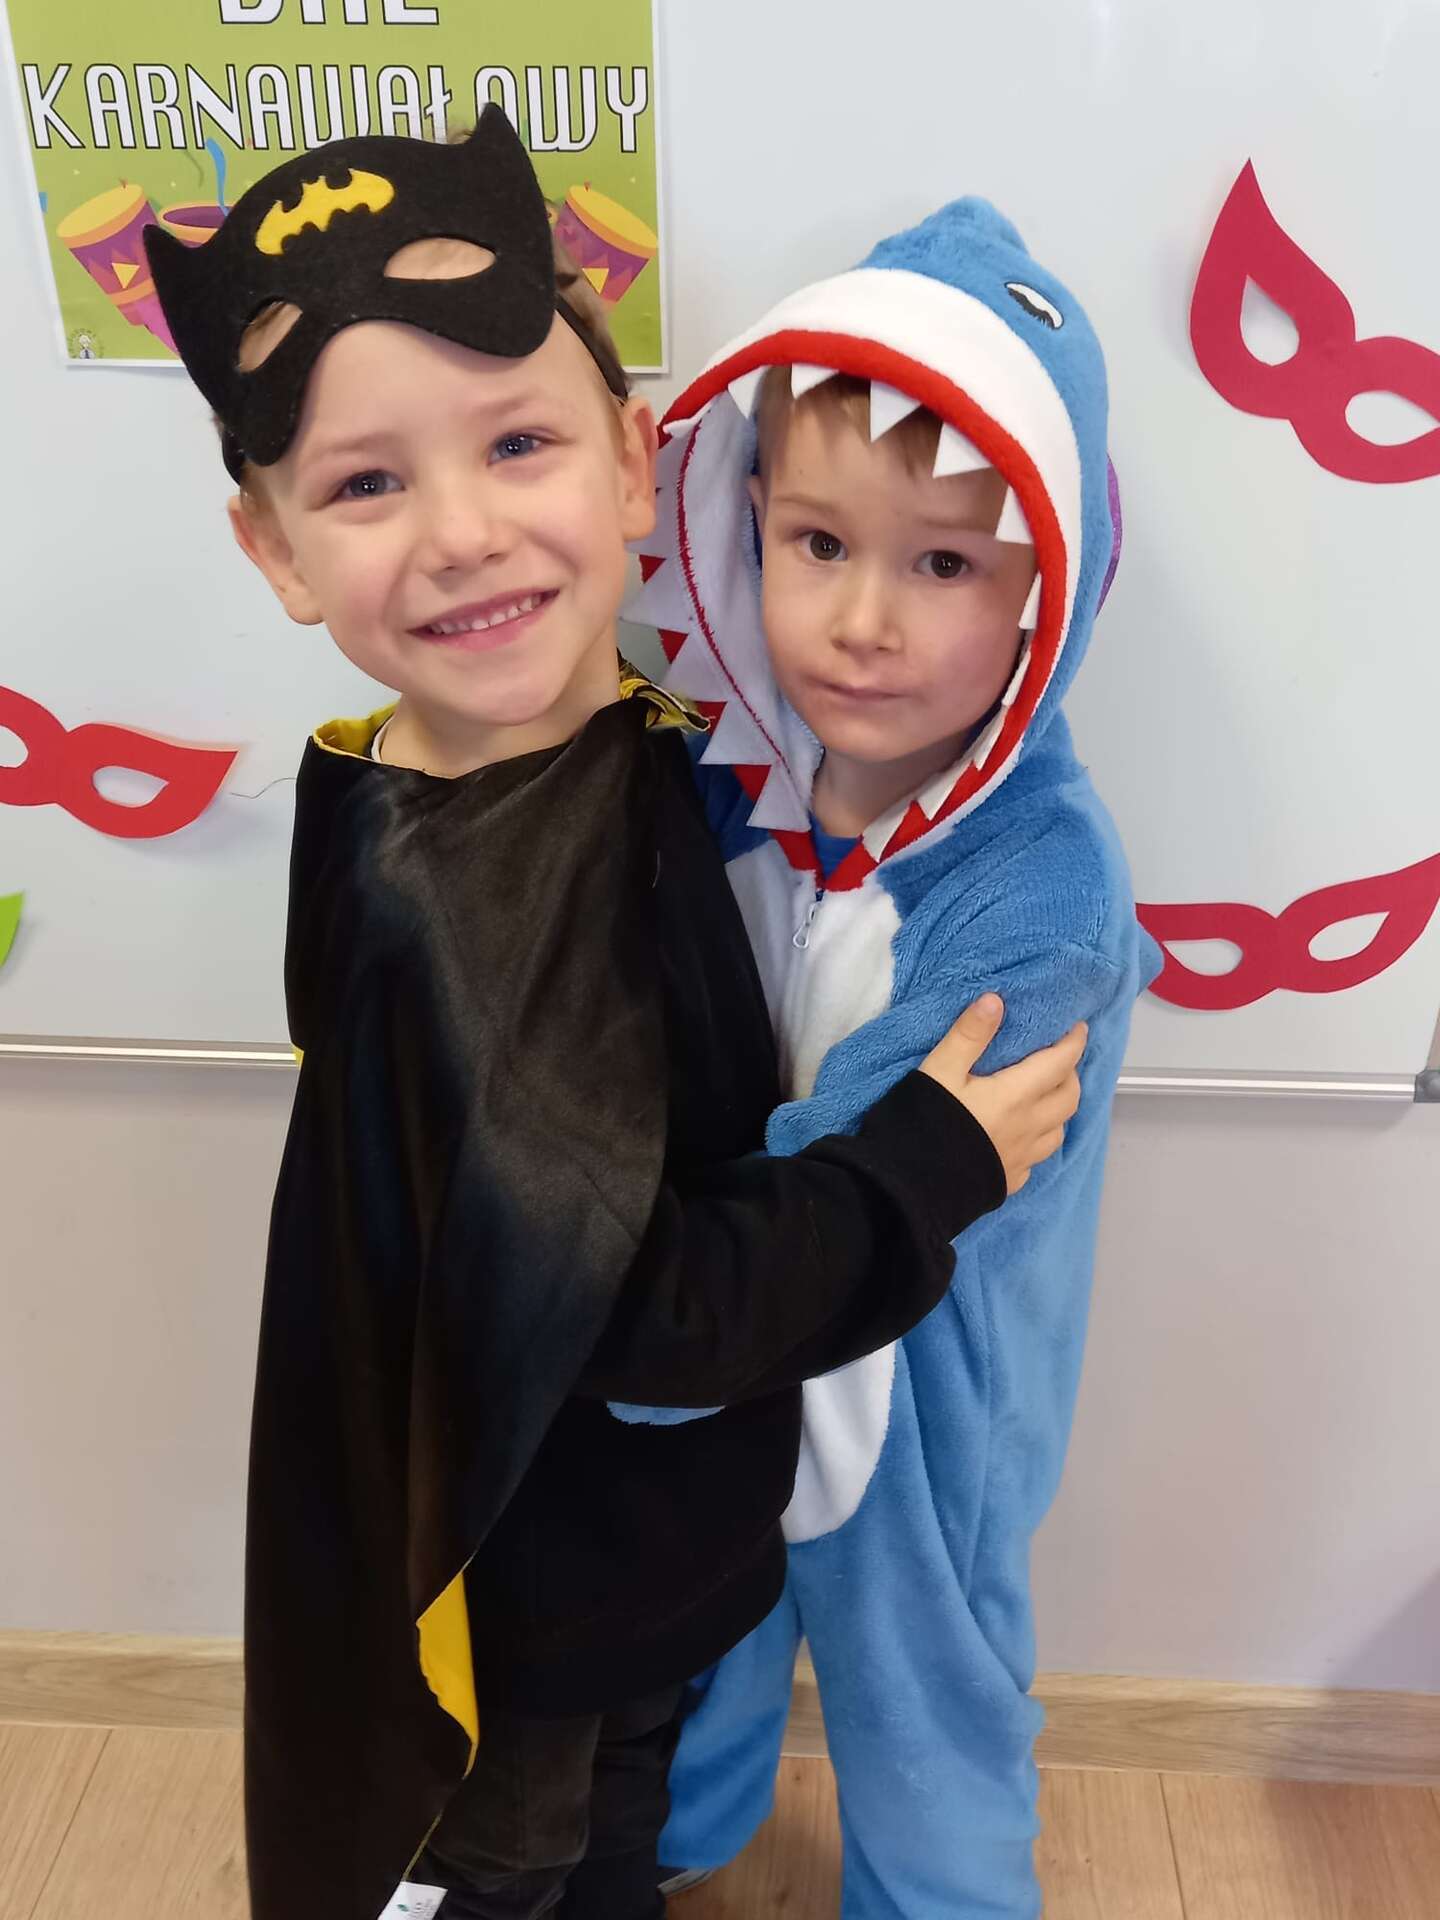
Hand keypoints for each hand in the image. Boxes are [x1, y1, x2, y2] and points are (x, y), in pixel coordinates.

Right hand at [921, 995, 1085, 1194]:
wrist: (910, 1189)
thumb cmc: (925, 1124)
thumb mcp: (939, 1071)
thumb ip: (968, 1035)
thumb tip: (996, 1000)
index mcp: (1016, 1096)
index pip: (1060, 1064)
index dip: (1073, 1043)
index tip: (1078, 1028)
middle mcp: (1028, 1128)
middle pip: (1069, 1097)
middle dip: (1071, 1074)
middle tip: (1058, 1058)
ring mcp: (1022, 1158)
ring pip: (1059, 1129)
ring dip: (1060, 1108)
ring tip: (1045, 1095)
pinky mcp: (1010, 1181)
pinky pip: (1038, 1157)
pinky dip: (1040, 1139)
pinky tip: (1023, 1135)